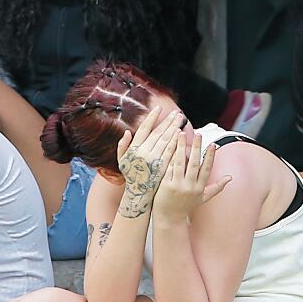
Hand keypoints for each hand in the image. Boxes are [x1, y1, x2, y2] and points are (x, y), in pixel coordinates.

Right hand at [113, 105, 185, 219]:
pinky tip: (181, 133)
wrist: (139, 193)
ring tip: (180, 119)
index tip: (158, 108)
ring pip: (166, 140)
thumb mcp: (122, 161)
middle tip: (176, 112)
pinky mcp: (163, 166)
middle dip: (168, 121)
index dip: (151, 118)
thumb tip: (127, 132)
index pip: (144, 129)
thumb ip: (122, 146)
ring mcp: (154, 159)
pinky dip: (176, 141)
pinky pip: (171, 151)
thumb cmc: (131, 174)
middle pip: (158, 132)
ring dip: (174, 128)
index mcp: (134, 149)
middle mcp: (144, 153)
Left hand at [151, 123, 230, 225]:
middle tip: (197, 134)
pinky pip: (168, 168)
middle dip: (196, 147)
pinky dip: (169, 157)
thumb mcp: (204, 198)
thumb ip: (217, 187)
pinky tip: (168, 146)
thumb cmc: (186, 207)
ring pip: (180, 163)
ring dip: (180, 147)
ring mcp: (177, 185)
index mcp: (200, 188)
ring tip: (180, 134)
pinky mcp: (166, 185)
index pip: (206, 169)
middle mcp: (190, 186)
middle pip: (194, 163)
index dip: (210, 156)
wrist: (170, 219)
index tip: (212, 144)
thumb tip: (230, 178)